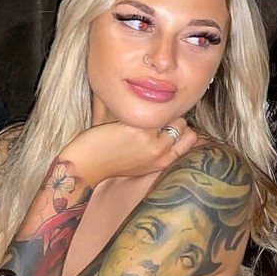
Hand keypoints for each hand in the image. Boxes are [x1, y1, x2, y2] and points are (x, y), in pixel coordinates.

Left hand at [61, 119, 197, 183]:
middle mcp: (161, 152)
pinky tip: (123, 117)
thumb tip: (173, 128)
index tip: (166, 125)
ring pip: (166, 114)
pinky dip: (136, 108)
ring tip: (137, 116)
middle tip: (151, 120)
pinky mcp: (137, 129)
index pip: (191, 137)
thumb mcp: (144, 163)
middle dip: (170, 118)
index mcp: (164, 161)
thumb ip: (159, 149)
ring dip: (155, 112)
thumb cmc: (111, 162)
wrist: (85, 166)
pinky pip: (147, 109)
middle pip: (182, 124)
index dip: (180, 128)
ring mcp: (150, 141)